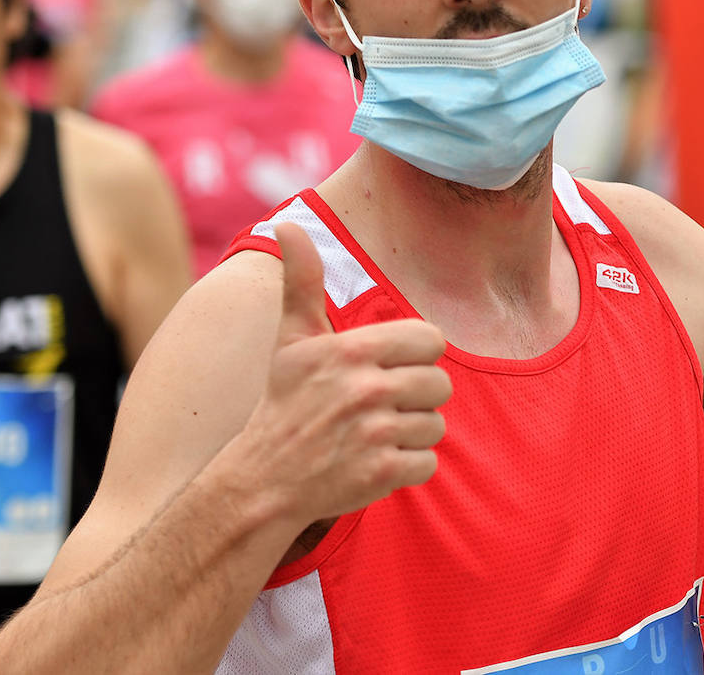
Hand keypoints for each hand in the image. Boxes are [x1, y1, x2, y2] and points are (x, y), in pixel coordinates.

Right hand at [237, 223, 451, 522]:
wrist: (263, 479)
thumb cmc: (284, 402)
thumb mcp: (291, 339)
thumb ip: (302, 281)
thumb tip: (288, 224)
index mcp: (353, 350)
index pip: (431, 341)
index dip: (415, 355)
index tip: (389, 367)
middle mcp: (367, 389)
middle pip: (440, 385)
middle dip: (416, 396)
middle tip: (379, 404)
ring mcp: (376, 434)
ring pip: (434, 425)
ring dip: (411, 432)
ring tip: (373, 433)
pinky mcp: (382, 475)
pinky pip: (427, 463)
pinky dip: (407, 466)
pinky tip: (374, 460)